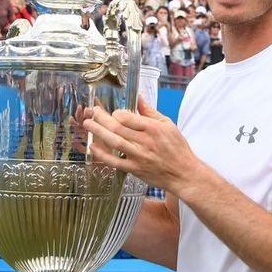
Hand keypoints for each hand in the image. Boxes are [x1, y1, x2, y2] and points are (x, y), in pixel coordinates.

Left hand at [82, 95, 203, 192]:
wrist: (183, 173)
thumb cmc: (177, 149)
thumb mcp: (168, 125)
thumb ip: (150, 112)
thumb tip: (139, 98)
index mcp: (153, 128)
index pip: (127, 117)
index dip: (116, 113)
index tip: (113, 112)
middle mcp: (145, 141)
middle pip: (117, 127)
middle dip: (101, 118)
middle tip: (92, 112)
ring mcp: (139, 156)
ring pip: (114, 142)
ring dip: (98, 132)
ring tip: (87, 124)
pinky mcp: (135, 169)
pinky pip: (115, 161)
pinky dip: (102, 154)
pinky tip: (93, 147)